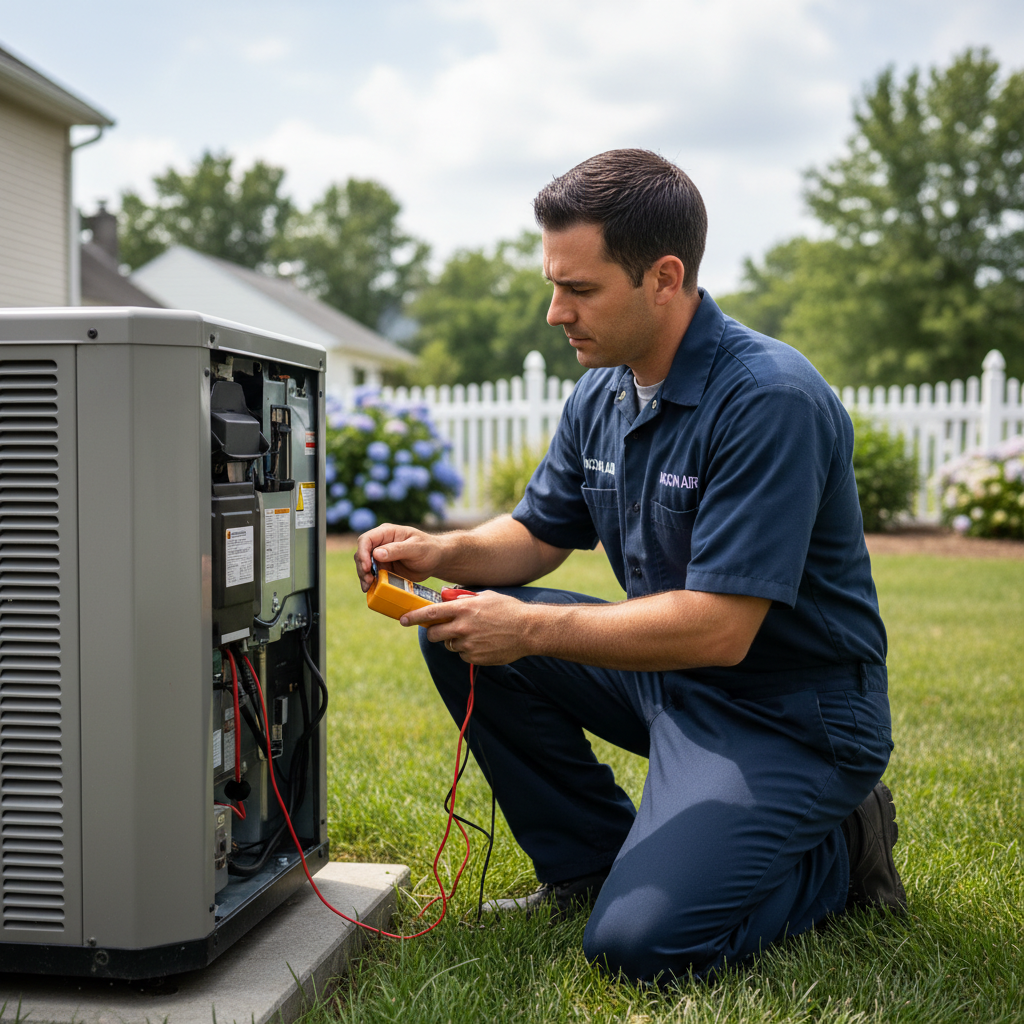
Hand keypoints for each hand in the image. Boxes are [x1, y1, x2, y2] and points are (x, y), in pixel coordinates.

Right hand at [354, 523, 441, 592]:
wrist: (436, 560)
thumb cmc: (429, 549)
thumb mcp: (416, 548)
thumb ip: (397, 550)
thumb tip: (376, 554)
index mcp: (387, 533)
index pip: (366, 540)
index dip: (362, 553)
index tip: (367, 567)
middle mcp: (381, 543)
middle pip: (361, 554)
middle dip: (362, 567)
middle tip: (368, 581)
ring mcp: (381, 556)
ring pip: (364, 566)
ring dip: (363, 576)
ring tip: (368, 586)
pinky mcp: (384, 568)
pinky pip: (372, 575)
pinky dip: (370, 582)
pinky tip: (370, 589)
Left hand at [400, 590, 533, 665]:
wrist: (528, 630)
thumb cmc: (508, 609)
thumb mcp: (485, 596)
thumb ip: (464, 597)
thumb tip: (447, 595)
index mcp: (463, 608)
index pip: (430, 613)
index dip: (414, 617)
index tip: (403, 620)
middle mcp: (462, 627)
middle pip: (435, 634)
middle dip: (435, 632)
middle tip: (442, 629)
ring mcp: (468, 644)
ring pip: (450, 645)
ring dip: (455, 640)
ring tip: (474, 633)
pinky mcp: (475, 657)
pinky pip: (462, 655)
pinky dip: (468, 650)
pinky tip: (483, 643)